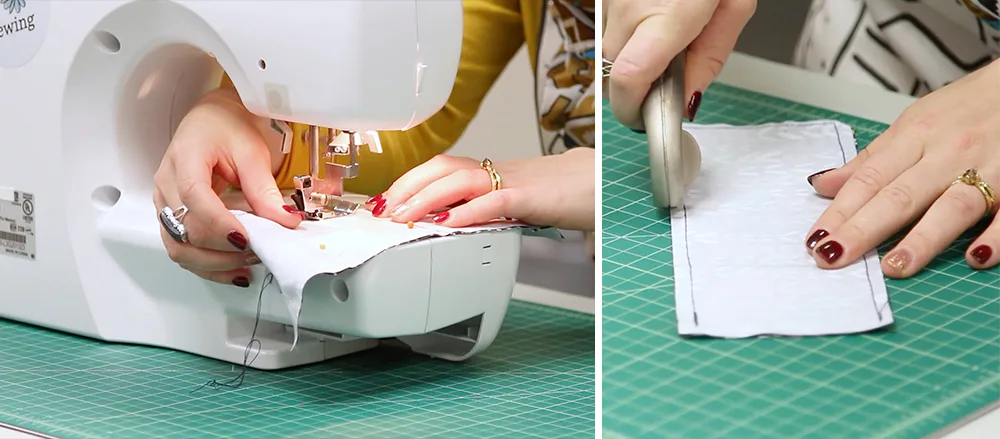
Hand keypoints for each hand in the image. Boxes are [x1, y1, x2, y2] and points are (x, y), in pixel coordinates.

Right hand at [153, 89, 302, 286]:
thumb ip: (264, 188)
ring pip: (178, 247)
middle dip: (222, 247)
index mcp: (184, 158)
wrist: (211, 120)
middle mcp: (166, 183)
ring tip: (248, 260)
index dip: (218, 223)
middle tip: (258, 249)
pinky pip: (181, 250)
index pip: (193, 197)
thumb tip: (286, 221)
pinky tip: (233, 270)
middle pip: (183, 229)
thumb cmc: (227, 127)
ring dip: (213, 262)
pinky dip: (207, 266)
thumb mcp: (251, 151)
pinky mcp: (171, 217)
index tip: (246, 239)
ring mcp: (164, 203)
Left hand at [368, 148, 594, 231]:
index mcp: (493, 174)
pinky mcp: (531, 197)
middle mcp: (497, 173)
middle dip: (407, 187)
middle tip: (384, 210)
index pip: (442, 168)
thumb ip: (492, 213)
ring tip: (404, 217)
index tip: (386, 200)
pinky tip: (448, 224)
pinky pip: (494, 201)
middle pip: (442, 168)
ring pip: (459, 180)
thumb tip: (463, 229)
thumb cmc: (567, 195)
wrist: (606, 184)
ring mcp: (514, 182)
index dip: (409, 181)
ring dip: (425, 198)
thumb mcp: (520, 203)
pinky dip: (468, 211)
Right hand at [602, 0, 755, 128]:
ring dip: (634, 55)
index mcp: (667, 16)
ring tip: (669, 33)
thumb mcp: (734, 8)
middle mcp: (629, 8)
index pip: (630, 81)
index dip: (634, 110)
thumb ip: (710, 58)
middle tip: (670, 75)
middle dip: (639, 84)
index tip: (648, 119)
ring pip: (609, 50)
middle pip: (616, 72)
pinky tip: (655, 16)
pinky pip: (609, 27)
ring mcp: (611, 0)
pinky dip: (629, 33)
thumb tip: (689, 97)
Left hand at [805, 61, 999, 276]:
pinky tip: (974, 258)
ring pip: (951, 207)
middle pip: (899, 196)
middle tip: (832, 257)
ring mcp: (989, 169)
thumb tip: (822, 185)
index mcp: (916, 136)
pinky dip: (995, 237)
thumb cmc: (969, 107)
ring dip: (922, 239)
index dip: (839, 210)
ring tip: (893, 268)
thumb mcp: (914, 122)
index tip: (815, 239)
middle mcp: (948, 153)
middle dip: (863, 229)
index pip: (869, 179)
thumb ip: (871, 159)